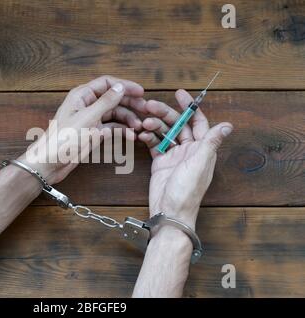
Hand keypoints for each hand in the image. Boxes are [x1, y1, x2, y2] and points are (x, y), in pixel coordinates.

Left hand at [20, 76, 145, 184]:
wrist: (50, 162)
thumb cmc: (63, 139)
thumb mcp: (87, 118)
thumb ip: (105, 102)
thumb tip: (120, 87)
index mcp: (82, 96)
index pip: (107, 83)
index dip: (125, 86)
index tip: (141, 92)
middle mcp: (87, 105)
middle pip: (113, 98)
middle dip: (130, 103)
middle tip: (145, 110)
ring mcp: (91, 119)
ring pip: (115, 114)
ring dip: (128, 119)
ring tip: (139, 127)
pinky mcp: (93, 133)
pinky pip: (112, 128)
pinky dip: (122, 131)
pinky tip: (131, 135)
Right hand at [138, 89, 232, 229]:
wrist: (169, 212)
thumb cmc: (187, 192)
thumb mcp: (200, 164)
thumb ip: (211, 143)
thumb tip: (228, 125)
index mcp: (202, 149)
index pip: (197, 122)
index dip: (189, 107)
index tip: (179, 94)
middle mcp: (189, 150)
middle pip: (177, 125)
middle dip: (165, 114)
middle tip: (150, 105)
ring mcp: (173, 156)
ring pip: (164, 133)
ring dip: (154, 125)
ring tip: (144, 123)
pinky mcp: (160, 162)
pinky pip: (154, 144)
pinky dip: (148, 137)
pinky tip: (142, 134)